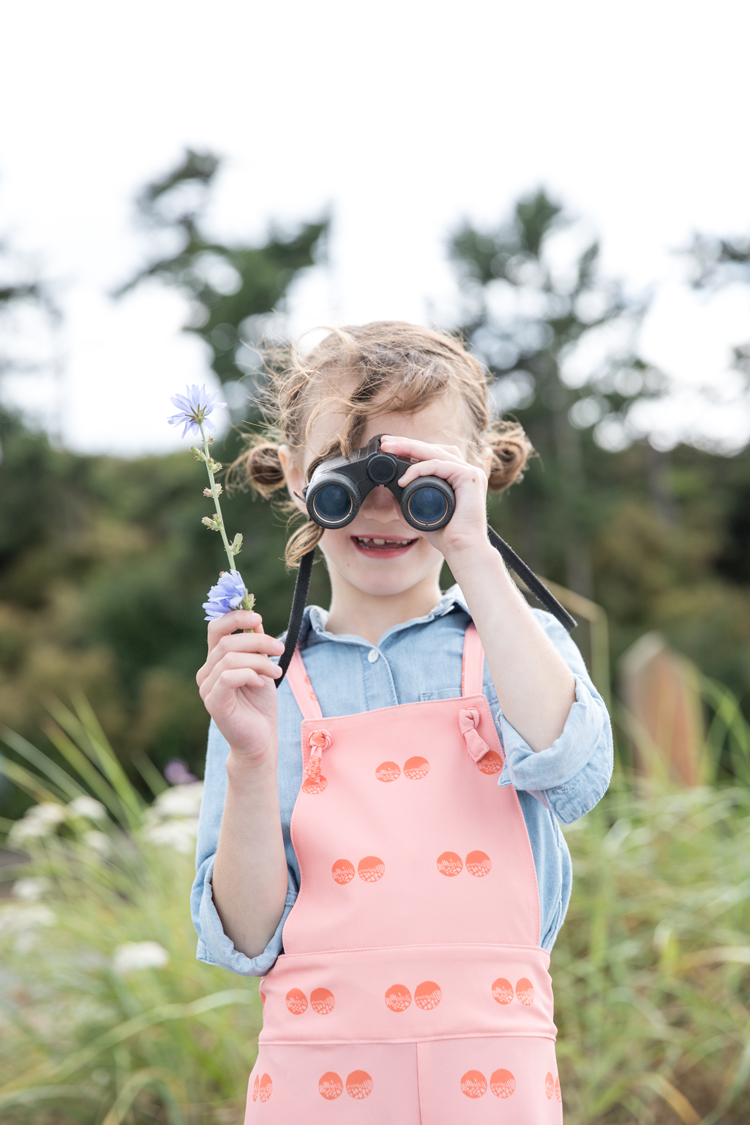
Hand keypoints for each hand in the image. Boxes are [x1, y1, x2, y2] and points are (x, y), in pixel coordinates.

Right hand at [196, 610, 283, 760]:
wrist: (261, 739)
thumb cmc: (260, 705)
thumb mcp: (261, 668)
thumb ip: (256, 646)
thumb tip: (255, 619)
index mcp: (216, 661)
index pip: (216, 628)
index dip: (235, 617)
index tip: (258, 617)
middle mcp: (206, 672)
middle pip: (226, 642)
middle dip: (258, 641)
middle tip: (280, 649)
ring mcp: (207, 687)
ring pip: (229, 658)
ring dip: (259, 661)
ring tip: (276, 673)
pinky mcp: (213, 702)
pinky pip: (228, 676)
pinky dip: (249, 674)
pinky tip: (262, 684)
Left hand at [379, 435, 490, 562]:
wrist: (462, 549)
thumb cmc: (446, 534)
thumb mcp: (420, 512)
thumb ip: (409, 499)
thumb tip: (391, 488)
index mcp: (456, 476)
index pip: (432, 454)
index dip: (410, 448)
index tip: (388, 447)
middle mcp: (464, 471)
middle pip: (433, 448)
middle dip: (406, 443)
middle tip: (384, 443)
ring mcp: (469, 472)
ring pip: (435, 452)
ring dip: (409, 447)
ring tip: (388, 449)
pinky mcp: (470, 477)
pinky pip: (439, 465)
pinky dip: (419, 469)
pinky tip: (404, 478)